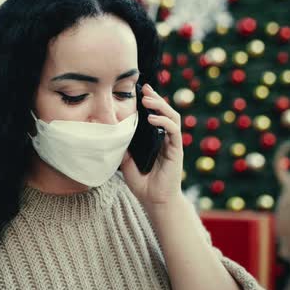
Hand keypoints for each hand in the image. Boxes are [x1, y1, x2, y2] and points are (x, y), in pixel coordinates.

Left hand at [120, 84, 183, 205]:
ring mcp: (172, 144)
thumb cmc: (143, 184)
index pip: (156, 115)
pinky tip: (152, 118)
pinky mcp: (176, 151)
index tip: (140, 91)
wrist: (156, 201)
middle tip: (145, 88)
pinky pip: (173, 131)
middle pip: (165, 111)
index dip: (150, 102)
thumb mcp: (127, 163)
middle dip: (156, 98)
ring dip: (161, 106)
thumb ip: (124, 148)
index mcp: (157, 139)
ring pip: (172, 117)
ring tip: (148, 99)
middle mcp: (166, 139)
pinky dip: (163, 122)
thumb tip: (113, 134)